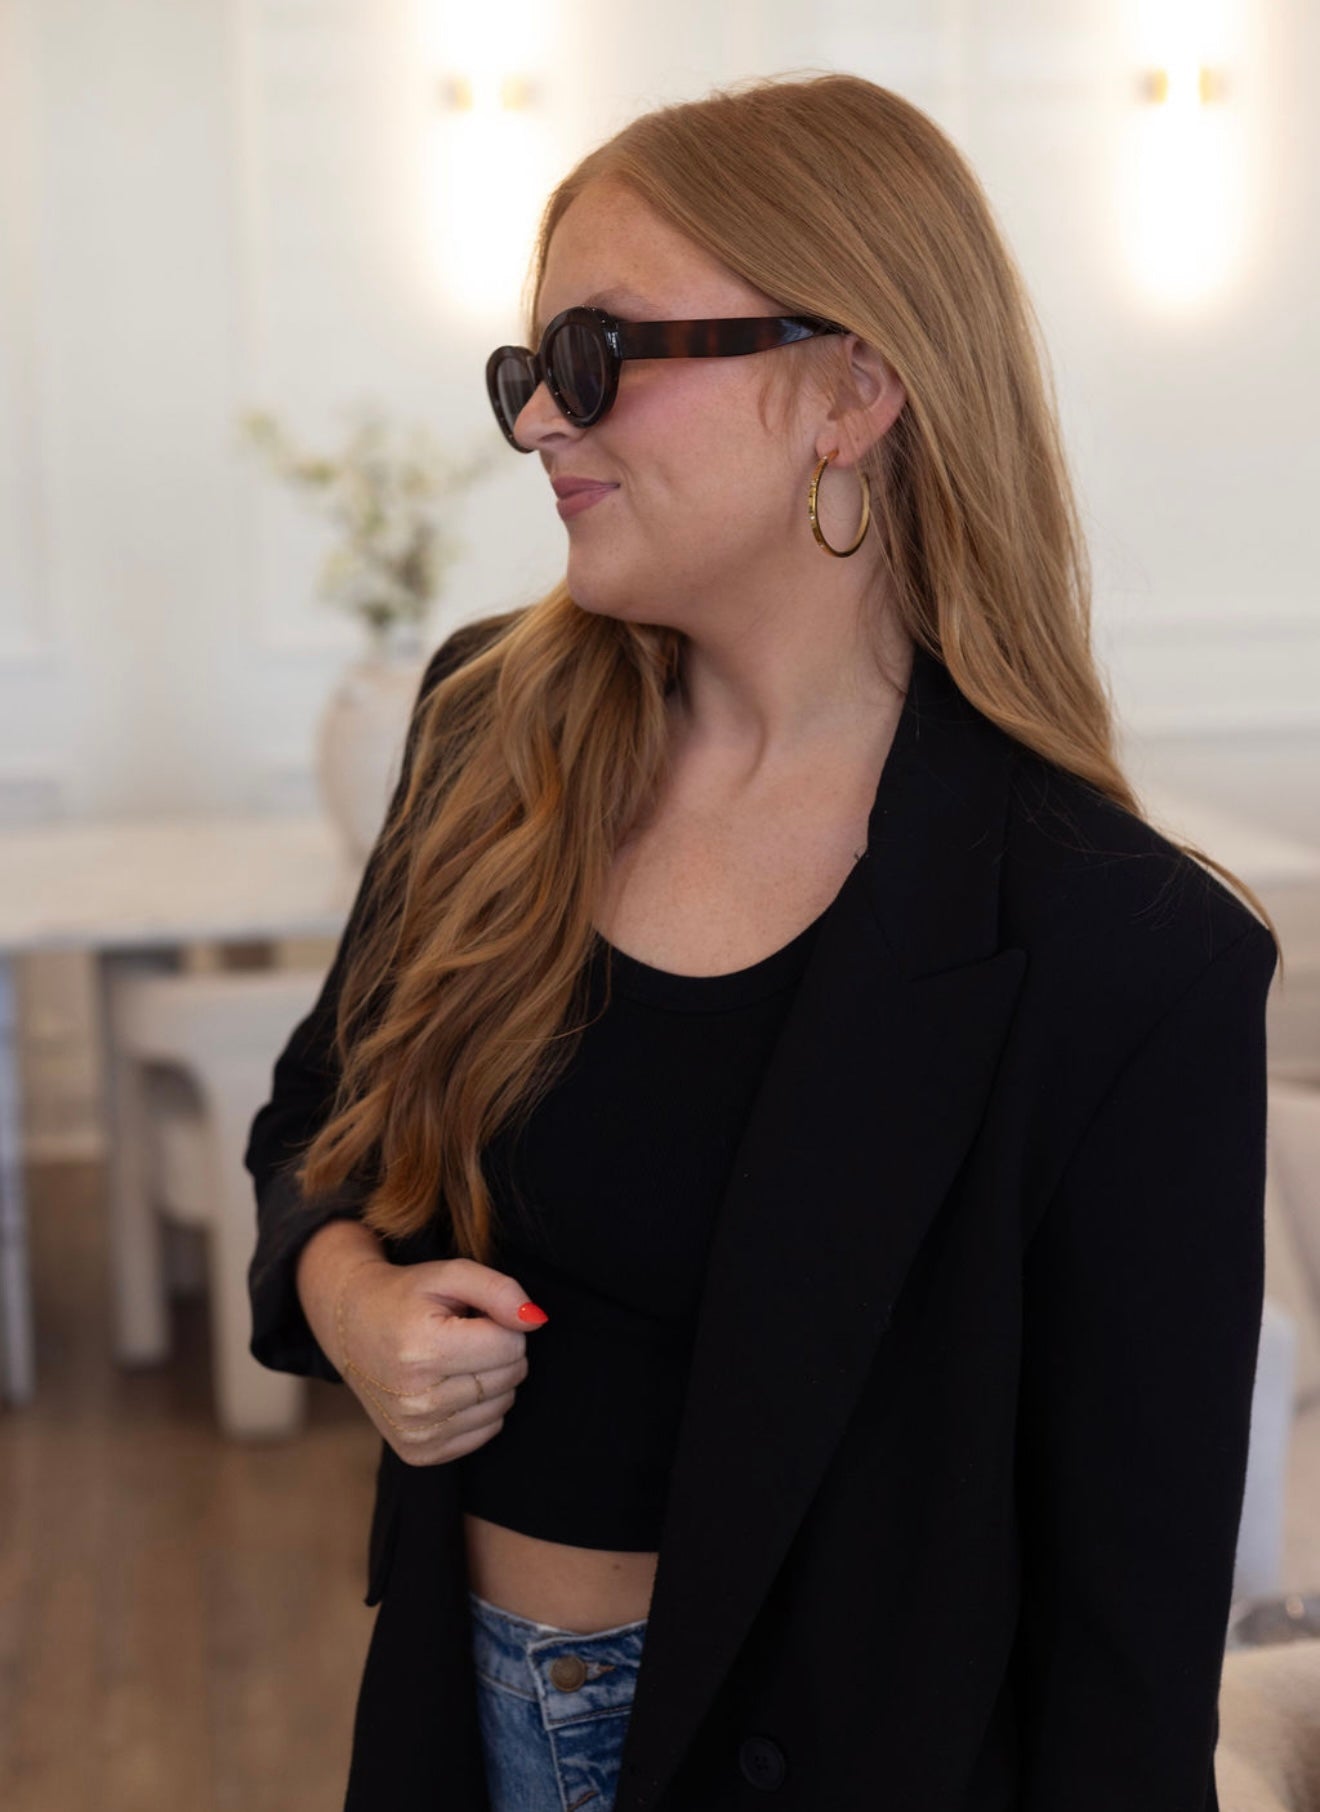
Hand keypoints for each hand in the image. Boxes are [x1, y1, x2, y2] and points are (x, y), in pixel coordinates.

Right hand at [334, 1257, 548, 1466]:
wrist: (351, 1328)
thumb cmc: (405, 1297)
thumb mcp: (449, 1274)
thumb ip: (499, 1290)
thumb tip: (536, 1320)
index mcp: (421, 1352)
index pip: (510, 1345)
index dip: (502, 1323)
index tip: (474, 1316)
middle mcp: (416, 1401)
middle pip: (509, 1377)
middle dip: (499, 1349)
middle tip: (463, 1335)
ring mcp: (416, 1432)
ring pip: (502, 1405)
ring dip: (491, 1378)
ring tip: (453, 1358)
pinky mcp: (420, 1453)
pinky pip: (486, 1431)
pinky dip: (480, 1407)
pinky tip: (449, 1385)